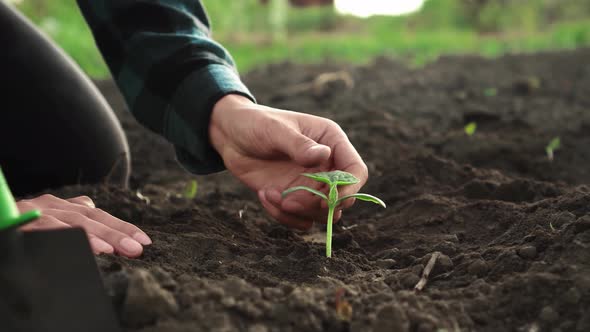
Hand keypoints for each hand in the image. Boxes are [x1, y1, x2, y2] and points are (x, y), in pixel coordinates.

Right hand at [17, 194, 150, 256]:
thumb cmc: (19, 220)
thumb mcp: (46, 217)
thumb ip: (69, 214)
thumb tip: (90, 206)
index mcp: (60, 205)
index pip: (98, 215)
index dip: (121, 227)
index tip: (144, 241)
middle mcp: (50, 204)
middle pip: (90, 218)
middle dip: (116, 232)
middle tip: (138, 248)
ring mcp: (35, 211)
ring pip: (71, 222)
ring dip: (96, 236)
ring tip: (116, 250)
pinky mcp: (19, 221)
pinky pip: (46, 229)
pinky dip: (67, 237)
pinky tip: (86, 248)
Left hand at [209, 94, 367, 229]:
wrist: (231, 134)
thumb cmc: (256, 123)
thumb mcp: (275, 130)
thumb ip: (299, 145)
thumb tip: (324, 155)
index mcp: (331, 142)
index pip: (355, 171)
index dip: (349, 189)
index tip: (327, 202)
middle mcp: (327, 166)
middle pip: (341, 199)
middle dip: (316, 206)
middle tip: (288, 202)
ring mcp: (311, 184)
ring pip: (320, 214)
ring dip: (296, 212)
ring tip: (268, 194)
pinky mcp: (294, 198)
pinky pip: (300, 219)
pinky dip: (282, 216)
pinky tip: (263, 195)